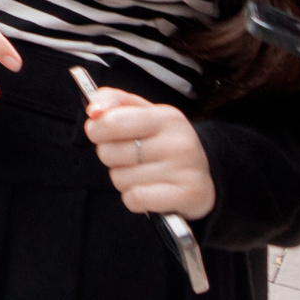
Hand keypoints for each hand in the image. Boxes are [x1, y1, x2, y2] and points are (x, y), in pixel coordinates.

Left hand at [82, 86, 215, 218]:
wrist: (204, 175)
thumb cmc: (162, 141)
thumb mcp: (142, 112)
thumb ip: (113, 101)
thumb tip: (94, 111)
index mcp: (166, 116)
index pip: (111, 121)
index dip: (96, 130)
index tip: (102, 133)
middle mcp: (178, 142)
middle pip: (108, 153)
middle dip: (110, 156)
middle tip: (131, 157)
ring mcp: (185, 171)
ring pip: (119, 179)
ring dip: (124, 179)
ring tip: (145, 173)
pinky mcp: (187, 197)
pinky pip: (134, 199)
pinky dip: (134, 198)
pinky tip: (150, 191)